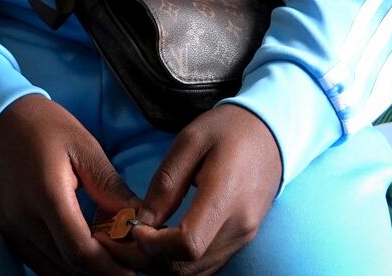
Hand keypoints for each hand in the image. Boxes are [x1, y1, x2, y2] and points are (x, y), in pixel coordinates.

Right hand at [0, 94, 139, 275]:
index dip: (111, 268)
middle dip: (103, 272)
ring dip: (84, 273)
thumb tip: (139, 222)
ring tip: (112, 262)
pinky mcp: (9, 234)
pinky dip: (65, 267)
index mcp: (47, 195)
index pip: (80, 251)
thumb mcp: (85, 149)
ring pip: (54, 271)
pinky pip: (40, 264)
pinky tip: (87, 255)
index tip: (136, 272)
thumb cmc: (46, 127)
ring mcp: (12, 231)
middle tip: (131, 268)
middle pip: (69, 267)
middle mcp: (23, 221)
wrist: (0, 120)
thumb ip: (111, 190)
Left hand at [100, 104, 281, 275]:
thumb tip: (141, 222)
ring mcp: (243, 237)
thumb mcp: (190, 140)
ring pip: (195, 273)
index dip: (153, 244)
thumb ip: (166, 184)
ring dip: (160, 263)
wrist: (272, 133)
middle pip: (188, 267)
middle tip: (120, 239)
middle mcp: (239, 226)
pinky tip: (160, 241)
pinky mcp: (241, 240)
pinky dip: (178, 261)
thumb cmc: (229, 130)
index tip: (133, 226)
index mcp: (227, 196)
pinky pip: (206, 265)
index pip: (188, 244)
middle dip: (147, 259)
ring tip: (136, 239)